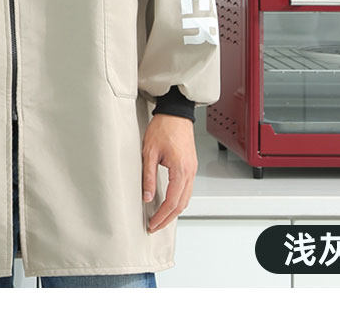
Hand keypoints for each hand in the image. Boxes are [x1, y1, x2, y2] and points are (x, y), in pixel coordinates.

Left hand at [142, 113, 197, 233]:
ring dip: (174, 211)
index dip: (161, 216)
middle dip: (167, 219)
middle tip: (154, 226)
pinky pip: (187, 189)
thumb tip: (147, 197)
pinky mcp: (191, 166)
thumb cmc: (163, 127)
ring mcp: (192, 169)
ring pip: (186, 199)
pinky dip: (178, 200)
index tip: (152, 224)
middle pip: (181, 205)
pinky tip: (169, 202)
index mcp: (180, 170)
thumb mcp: (149, 152)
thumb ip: (149, 177)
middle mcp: (189, 172)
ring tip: (160, 218)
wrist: (175, 113)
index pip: (172, 202)